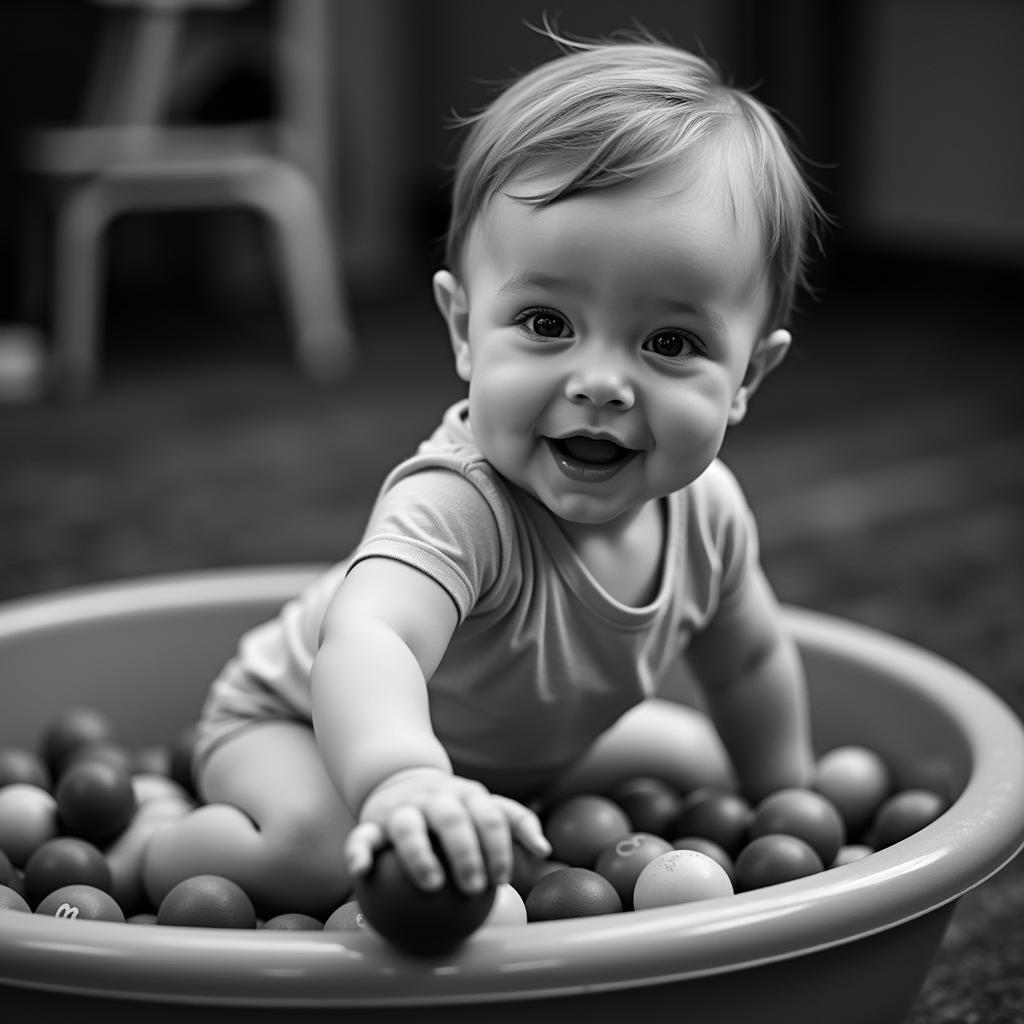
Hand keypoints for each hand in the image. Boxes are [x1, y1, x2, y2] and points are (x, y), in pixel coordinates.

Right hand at [345, 767, 549, 894]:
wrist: (399, 777)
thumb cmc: (452, 806)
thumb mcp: (484, 806)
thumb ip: (514, 823)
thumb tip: (546, 850)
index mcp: (467, 796)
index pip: (490, 816)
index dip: (499, 847)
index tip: (501, 880)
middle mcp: (435, 799)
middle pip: (452, 819)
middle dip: (466, 851)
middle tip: (473, 887)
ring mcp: (402, 808)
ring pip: (408, 826)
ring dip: (420, 854)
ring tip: (432, 884)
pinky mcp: (371, 822)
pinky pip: (361, 837)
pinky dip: (359, 852)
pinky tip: (362, 873)